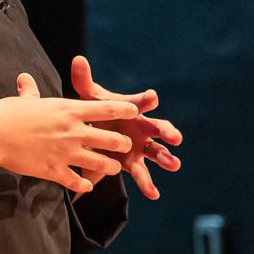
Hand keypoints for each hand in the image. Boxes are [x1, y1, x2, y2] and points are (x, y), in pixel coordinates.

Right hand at [0, 76, 136, 194]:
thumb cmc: (6, 113)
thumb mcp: (23, 99)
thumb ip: (30, 91)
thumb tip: (24, 79)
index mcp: (68, 110)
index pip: (106, 109)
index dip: (124, 110)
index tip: (135, 111)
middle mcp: (72, 131)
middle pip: (110, 139)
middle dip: (122, 144)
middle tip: (125, 146)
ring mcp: (65, 152)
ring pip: (100, 163)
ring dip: (110, 167)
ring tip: (113, 168)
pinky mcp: (54, 170)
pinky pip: (77, 181)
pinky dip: (84, 184)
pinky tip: (87, 186)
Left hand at [69, 53, 181, 201]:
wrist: (94, 131)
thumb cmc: (98, 111)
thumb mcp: (89, 98)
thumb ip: (84, 81)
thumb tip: (78, 59)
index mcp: (133, 109)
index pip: (142, 102)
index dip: (146, 100)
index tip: (152, 98)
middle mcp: (142, 127)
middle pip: (158, 128)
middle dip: (167, 132)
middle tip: (175, 137)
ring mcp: (141, 146)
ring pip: (157, 152)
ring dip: (166, 158)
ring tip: (174, 165)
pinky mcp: (133, 163)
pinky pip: (142, 174)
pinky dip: (148, 185)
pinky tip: (154, 194)